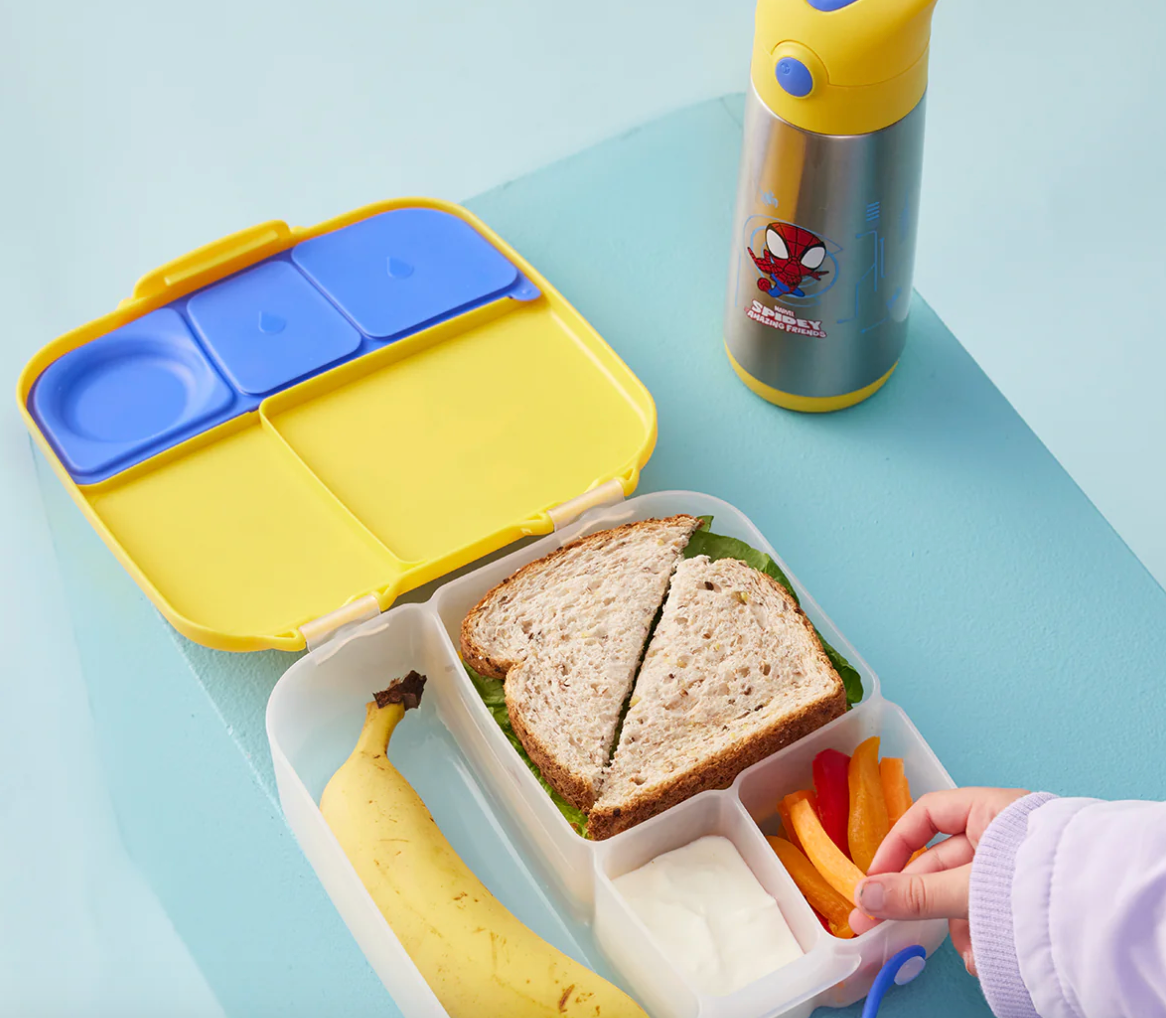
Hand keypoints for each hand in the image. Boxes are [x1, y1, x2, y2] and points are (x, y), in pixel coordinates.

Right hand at [848, 788, 1028, 974]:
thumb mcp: (969, 887)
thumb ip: (915, 894)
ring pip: (964, 894)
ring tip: (967, 951)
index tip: (875, 876)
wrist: (1111, 919)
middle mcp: (1002, 835)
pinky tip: (987, 958)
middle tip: (877, 925)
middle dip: (917, 899)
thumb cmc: (1042, 883)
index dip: (897, 843)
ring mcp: (1015, 869)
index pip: (927, 814)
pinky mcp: (1027, 901)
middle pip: (941, 862)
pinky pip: (990, 914)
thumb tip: (863, 898)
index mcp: (990, 811)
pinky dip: (982, 937)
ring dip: (955, 926)